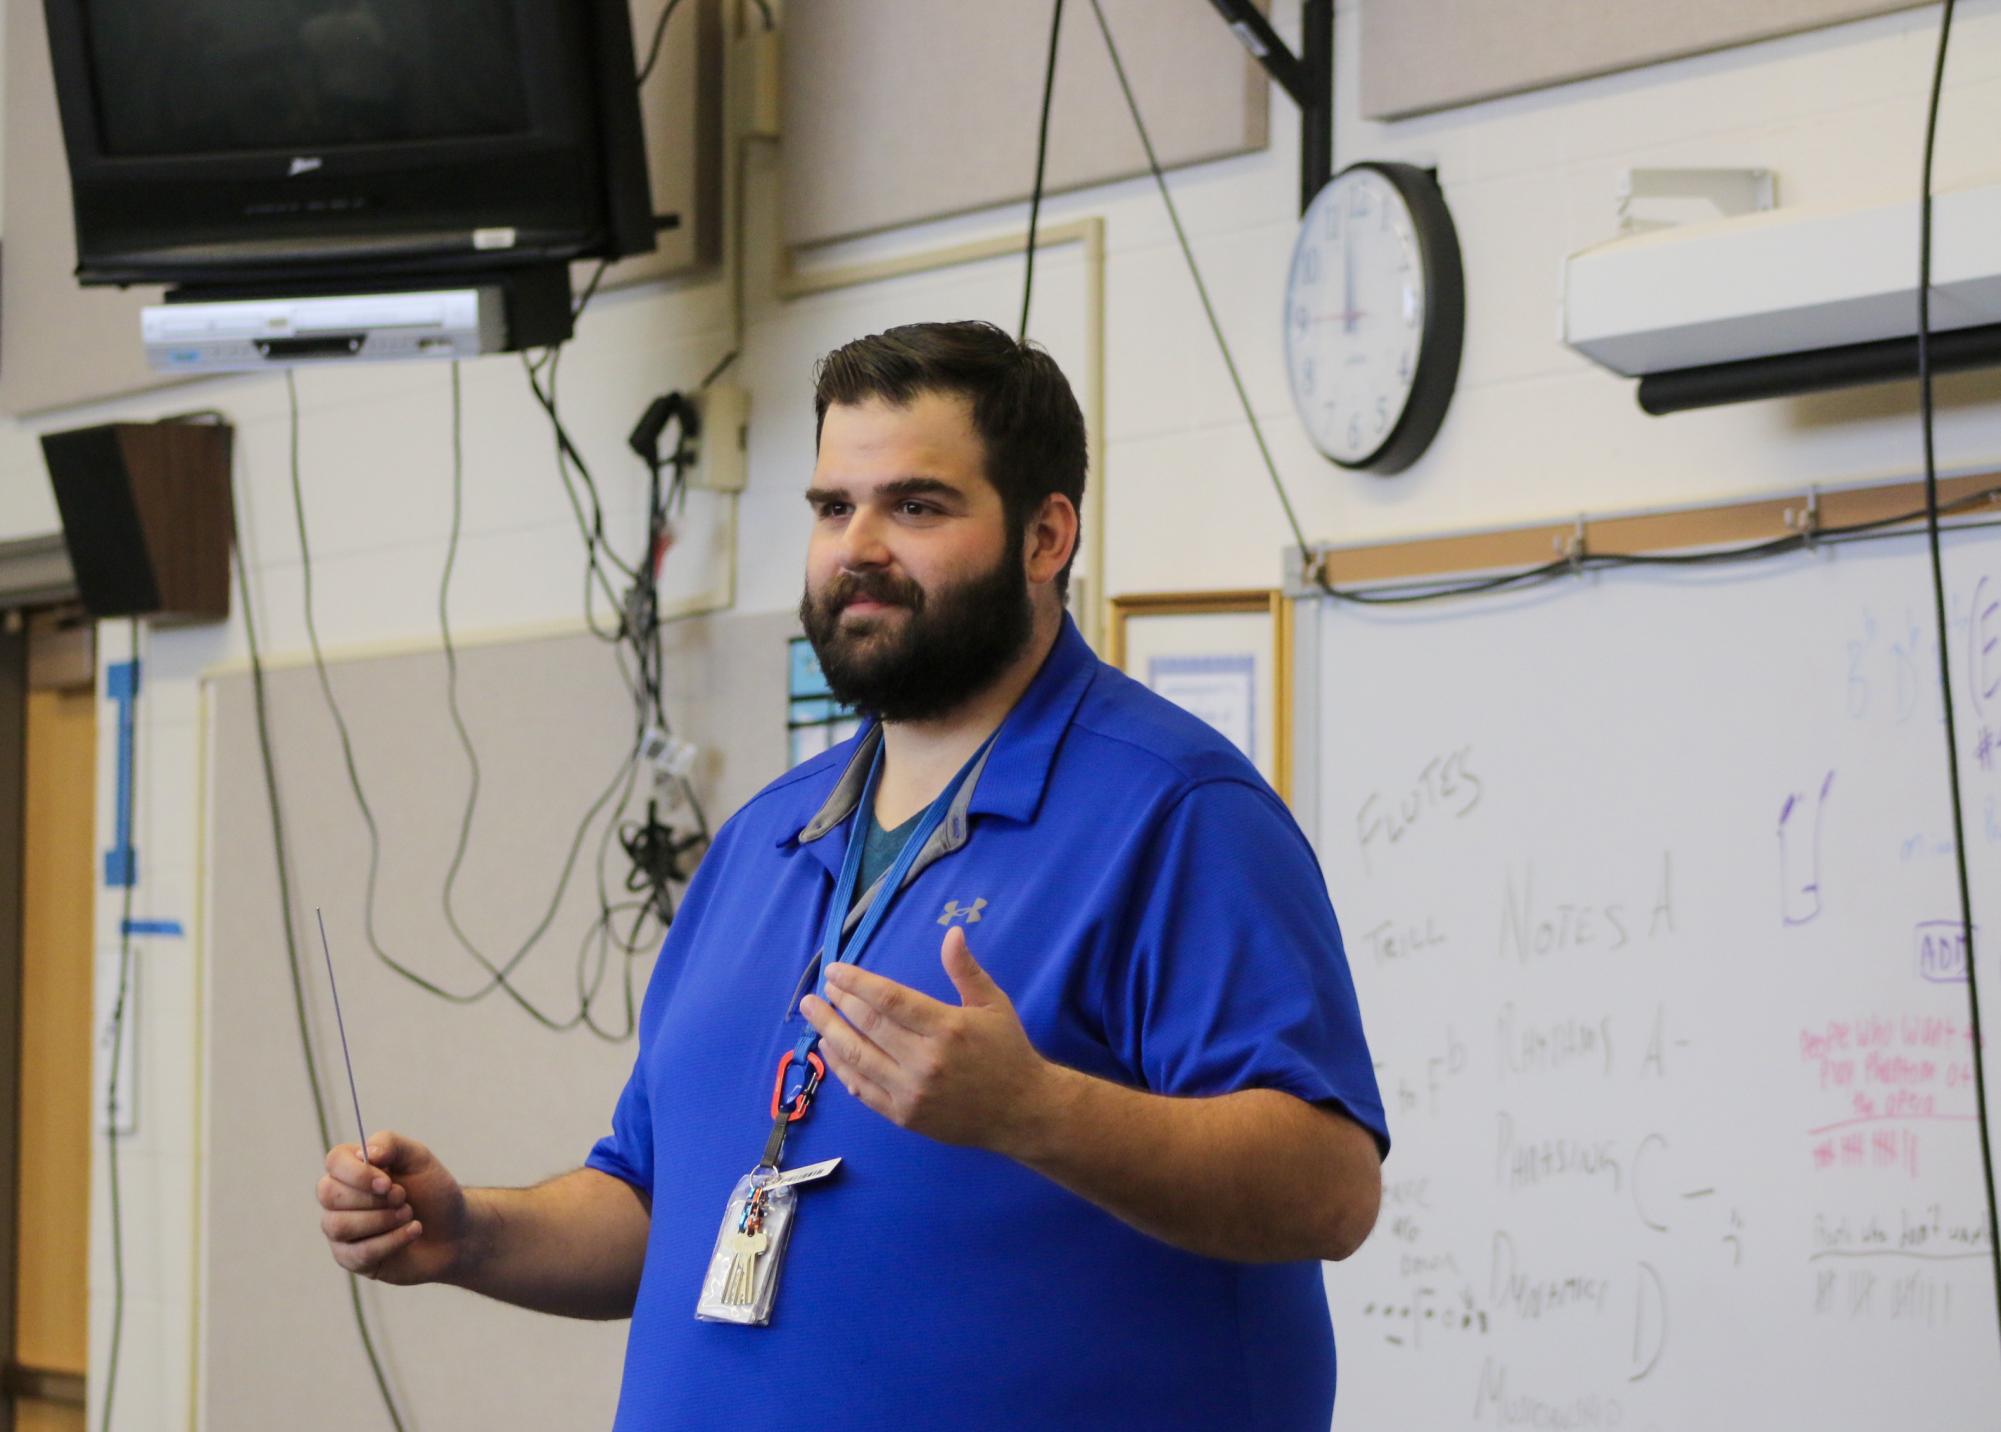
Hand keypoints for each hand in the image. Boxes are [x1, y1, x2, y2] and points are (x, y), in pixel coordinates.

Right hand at [317, 1130, 470, 1284]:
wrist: (455, 1231)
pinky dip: (391, 1241)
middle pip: (329, 1194)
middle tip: (403, 1198)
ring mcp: (341, 1229)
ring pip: (338, 1226)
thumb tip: (367, 1153)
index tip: (388, 1182)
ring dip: (382, 1220)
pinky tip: (413, 1232)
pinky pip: (357, 1253)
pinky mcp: (351, 1258)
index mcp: (353, 1167)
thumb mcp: (419, 1158)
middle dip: (372, 1199)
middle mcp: (340, 1197)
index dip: (357, 1173)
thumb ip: (392, 1144)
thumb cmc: (433, 1192)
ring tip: (409, 1215)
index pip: (334, 1161)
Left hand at [800, 926, 1058, 1154]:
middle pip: (868, 1025)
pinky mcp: (904, 1116)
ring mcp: (911, 1091)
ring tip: (813, 1012)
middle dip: (839, 1002)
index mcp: (947, 1027)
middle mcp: (925, 1060)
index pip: (889, 999)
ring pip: (858, 1057)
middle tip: (821, 987)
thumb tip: (951, 932)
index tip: (835, 970)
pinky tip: (829, 1049)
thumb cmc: (1007, 1052)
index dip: (856, 982)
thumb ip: (966, 970)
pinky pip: (863, 1089)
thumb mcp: (994, 1004)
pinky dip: (841, 1068)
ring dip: (830, 1031)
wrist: (1021, 1111)